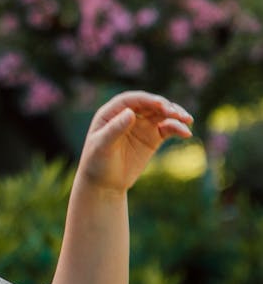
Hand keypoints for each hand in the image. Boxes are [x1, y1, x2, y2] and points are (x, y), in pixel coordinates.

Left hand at [77, 91, 193, 193]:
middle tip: (177, 114)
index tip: (161, 105)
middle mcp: (128, 115)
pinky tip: (186, 133)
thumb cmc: (97, 162)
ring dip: (175, 114)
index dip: (147, 100)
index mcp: (111, 112)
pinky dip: (177, 128)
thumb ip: (115, 129)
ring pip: (161, 114)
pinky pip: (167, 129)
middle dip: (165, 106)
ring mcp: (141, 125)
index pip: (131, 100)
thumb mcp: (102, 146)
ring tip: (187, 120)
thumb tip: (131, 113)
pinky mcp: (152, 137)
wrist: (105, 183)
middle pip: (149, 104)